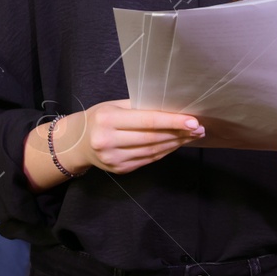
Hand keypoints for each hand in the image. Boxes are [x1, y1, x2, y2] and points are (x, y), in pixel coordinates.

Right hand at [72, 99, 204, 175]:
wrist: (77, 142)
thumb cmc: (99, 118)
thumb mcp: (114, 106)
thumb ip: (139, 107)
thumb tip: (171, 108)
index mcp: (108, 120)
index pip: (147, 121)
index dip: (172, 121)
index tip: (193, 121)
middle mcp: (108, 141)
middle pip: (153, 138)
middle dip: (179, 133)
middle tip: (199, 129)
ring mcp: (114, 159)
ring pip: (153, 151)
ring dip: (175, 143)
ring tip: (191, 136)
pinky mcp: (120, 169)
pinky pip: (148, 160)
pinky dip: (165, 151)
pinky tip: (175, 144)